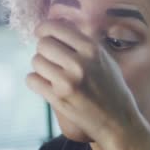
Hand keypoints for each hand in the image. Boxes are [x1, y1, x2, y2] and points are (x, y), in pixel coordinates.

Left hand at [27, 20, 139, 142]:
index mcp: (93, 49)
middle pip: (43, 44)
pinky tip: (48, 86)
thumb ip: (85, 45)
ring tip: (55, 75)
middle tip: (53, 60)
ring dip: (42, 67)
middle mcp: (80, 63)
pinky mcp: (58, 98)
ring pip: (36, 61)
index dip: (44, 29)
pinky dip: (37, 82)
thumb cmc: (113, 91)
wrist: (118, 122)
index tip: (42, 34)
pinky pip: (31, 79)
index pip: (55, 27)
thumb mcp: (107, 61)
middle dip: (44, 51)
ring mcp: (68, 81)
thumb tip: (58, 29)